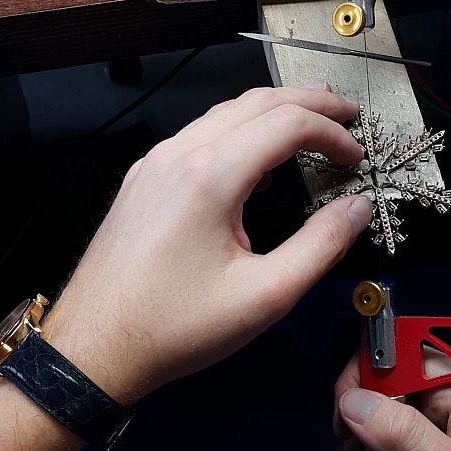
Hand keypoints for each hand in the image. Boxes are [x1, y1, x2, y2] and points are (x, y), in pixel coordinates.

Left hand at [43, 85, 371, 403]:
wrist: (92, 348)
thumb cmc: (173, 327)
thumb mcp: (265, 295)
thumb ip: (321, 246)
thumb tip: (357, 207)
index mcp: (209, 176)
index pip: (287, 124)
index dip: (332, 132)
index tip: (357, 156)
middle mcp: (178, 156)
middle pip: (256, 102)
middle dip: (309, 102)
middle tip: (346, 111)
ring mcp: (155, 164)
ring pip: (224, 113)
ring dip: (272, 110)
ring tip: (309, 117)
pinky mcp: (143, 181)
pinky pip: (199, 135)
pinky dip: (240, 130)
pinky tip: (257, 153)